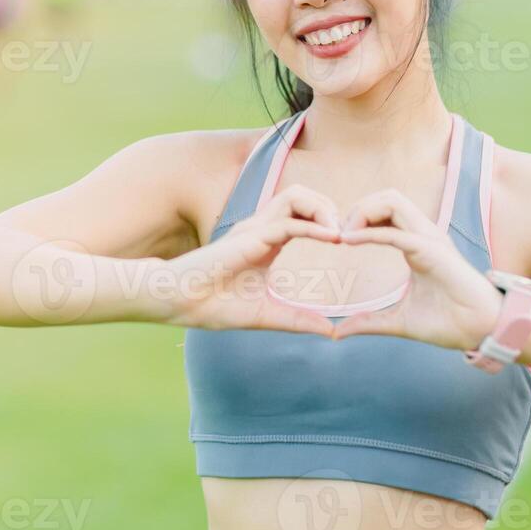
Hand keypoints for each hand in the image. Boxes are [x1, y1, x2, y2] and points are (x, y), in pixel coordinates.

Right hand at [164, 185, 342, 336]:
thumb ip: (298, 319)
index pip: (302, 214)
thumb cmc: (214, 306)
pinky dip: (314, 227)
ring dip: (323, 209)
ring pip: (295, 197)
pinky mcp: (250, 238)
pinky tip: (332, 239)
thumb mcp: (268, 314)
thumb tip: (330, 332)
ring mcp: (254, 229)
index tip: (349, 244)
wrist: (181, 304)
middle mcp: (261, 228)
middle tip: (349, 233)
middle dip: (329, 207)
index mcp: (266, 241)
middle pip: (301, 196)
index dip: (327, 222)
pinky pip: (288, 223)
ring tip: (341, 233)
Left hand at [330, 188, 502, 348]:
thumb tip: (338, 331)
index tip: (338, 241)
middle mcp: (424, 235)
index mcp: (417, 244)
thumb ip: (368, 322)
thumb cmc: (450, 322)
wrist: (483, 332)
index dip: (358, 219)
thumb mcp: (398, 321)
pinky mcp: (432, 252)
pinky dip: (368, 233)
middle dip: (358, 208)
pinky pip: (395, 233)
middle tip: (339, 234)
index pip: (386, 212)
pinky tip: (349, 242)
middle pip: (387, 197)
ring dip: (362, 213)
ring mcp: (429, 240)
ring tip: (344, 236)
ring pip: (392, 202)